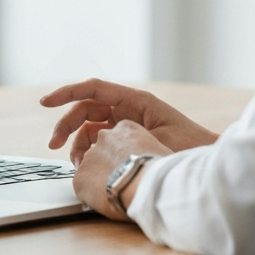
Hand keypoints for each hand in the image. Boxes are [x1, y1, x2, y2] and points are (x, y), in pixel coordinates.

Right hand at [41, 79, 217, 166]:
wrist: (208, 164)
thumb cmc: (191, 148)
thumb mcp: (158, 137)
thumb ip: (130, 134)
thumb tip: (102, 138)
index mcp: (135, 101)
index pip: (93, 89)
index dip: (66, 93)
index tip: (45, 103)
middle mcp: (129, 109)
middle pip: (87, 108)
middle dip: (66, 124)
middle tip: (53, 146)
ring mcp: (128, 124)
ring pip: (91, 126)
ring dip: (76, 141)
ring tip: (73, 162)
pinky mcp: (129, 140)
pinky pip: (101, 140)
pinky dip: (89, 151)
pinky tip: (85, 165)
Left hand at [72, 120, 171, 219]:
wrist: (146, 186)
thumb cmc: (160, 171)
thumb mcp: (160, 150)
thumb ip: (147, 151)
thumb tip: (150, 163)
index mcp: (126, 128)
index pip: (119, 139)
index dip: (124, 155)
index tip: (130, 167)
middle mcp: (104, 137)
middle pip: (102, 151)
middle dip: (109, 165)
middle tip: (122, 181)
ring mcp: (90, 156)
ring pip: (92, 169)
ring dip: (100, 179)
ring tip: (116, 193)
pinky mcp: (80, 177)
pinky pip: (83, 186)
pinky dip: (91, 194)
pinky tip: (107, 201)